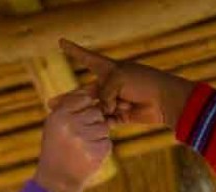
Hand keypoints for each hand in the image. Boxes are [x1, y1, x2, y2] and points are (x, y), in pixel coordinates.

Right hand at [34, 89, 111, 191]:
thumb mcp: (54, 125)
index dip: (87, 107)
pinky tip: (87, 155)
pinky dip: (101, 148)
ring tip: (83, 146)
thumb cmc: (56, 149)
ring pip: (104, 127)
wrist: (57, 180)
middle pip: (96, 112)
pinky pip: (107, 142)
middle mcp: (71, 126)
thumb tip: (90, 90)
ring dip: (98, 136)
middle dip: (93, 122)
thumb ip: (69, 107)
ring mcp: (84, 140)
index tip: (82, 117)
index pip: (83, 98)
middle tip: (82, 135)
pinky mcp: (96, 152)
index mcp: (59, 116)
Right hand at [60, 40, 195, 126]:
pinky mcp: (120, 115)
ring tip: (83, 117)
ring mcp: (114, 100)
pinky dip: (105, 123)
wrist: (165, 100)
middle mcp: (109, 84)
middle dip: (68, 99)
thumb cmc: (142, 82)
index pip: (86, 57)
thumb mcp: (117, 80)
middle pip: (84, 92)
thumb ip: (103, 94)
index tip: (61, 42)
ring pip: (94, 109)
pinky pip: (106, 121)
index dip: (74, 50)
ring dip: (89, 114)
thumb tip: (101, 112)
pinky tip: (103, 124)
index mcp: (108, 69)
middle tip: (51, 104)